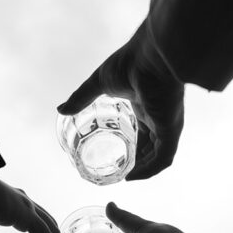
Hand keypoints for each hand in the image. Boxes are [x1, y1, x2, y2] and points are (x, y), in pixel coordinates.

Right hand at [58, 25, 184, 179]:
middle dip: (138, 161)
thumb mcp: (99, 83)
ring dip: (144, 170)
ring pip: (159, 156)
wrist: (151, 55)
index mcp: (146, 105)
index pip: (144, 132)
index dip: (134, 147)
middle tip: (121, 172)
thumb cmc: (130, 61)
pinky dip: (150, 170)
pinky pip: (164, 158)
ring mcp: (167, 124)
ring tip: (126, 177)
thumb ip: (81, 98)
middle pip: (152, 146)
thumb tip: (61, 109)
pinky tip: (134, 175)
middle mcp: (159, 117)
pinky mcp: (171, 129)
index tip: (120, 157)